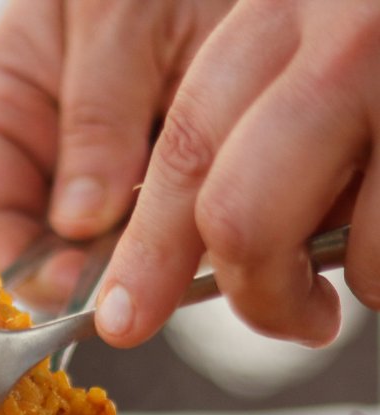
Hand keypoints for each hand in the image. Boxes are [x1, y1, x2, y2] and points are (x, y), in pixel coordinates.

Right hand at [0, 0, 231, 296]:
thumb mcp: (118, 18)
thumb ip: (95, 119)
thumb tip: (77, 223)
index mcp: (0, 109)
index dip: (23, 267)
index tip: (77, 288)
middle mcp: (43, 152)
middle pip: (42, 252)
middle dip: (86, 276)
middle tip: (139, 286)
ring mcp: (100, 174)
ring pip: (100, 255)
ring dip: (137, 264)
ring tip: (179, 253)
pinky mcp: (158, 183)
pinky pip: (154, 237)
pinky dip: (177, 243)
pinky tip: (202, 232)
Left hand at [96, 0, 379, 348]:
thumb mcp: (338, 46)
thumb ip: (269, 123)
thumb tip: (204, 246)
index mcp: (286, 4)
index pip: (187, 146)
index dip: (149, 249)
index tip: (123, 317)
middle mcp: (351, 24)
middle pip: (238, 211)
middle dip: (253, 293)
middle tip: (287, 319)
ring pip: (353, 250)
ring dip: (368, 278)